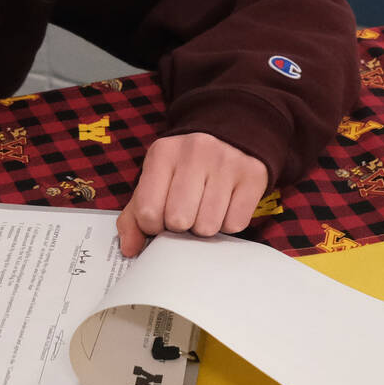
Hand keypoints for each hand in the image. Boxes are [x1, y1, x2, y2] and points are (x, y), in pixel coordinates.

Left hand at [117, 133, 269, 257]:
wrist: (230, 135)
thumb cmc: (186, 167)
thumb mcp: (156, 180)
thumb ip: (135, 215)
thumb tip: (130, 249)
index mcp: (163, 153)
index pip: (148, 212)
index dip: (152, 226)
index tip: (161, 218)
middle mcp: (195, 153)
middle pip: (178, 221)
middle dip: (180, 227)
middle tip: (186, 212)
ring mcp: (227, 162)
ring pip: (208, 227)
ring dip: (205, 227)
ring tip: (206, 207)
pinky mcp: (253, 175)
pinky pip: (235, 224)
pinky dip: (228, 223)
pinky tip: (226, 205)